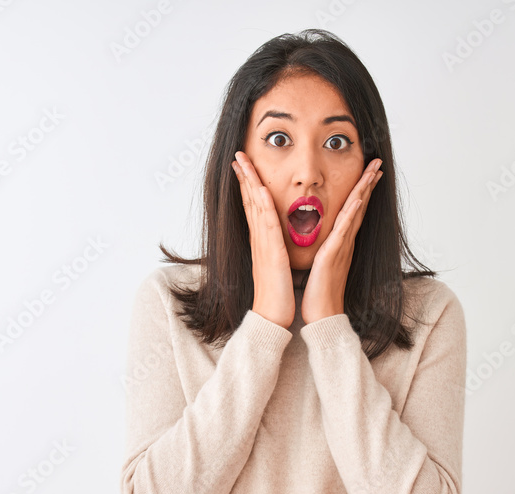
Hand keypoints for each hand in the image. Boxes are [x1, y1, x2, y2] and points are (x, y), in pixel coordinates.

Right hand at [232, 151, 294, 328]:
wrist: (272, 316)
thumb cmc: (276, 295)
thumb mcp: (274, 266)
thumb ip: (273, 250)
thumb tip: (274, 240)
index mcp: (261, 241)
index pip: (253, 207)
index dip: (248, 186)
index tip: (243, 168)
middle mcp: (258, 239)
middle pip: (249, 201)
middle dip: (244, 177)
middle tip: (238, 155)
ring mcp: (263, 244)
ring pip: (255, 206)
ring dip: (250, 182)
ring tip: (243, 162)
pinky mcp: (271, 253)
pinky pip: (266, 224)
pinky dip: (263, 205)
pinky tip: (260, 189)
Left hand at [302, 158, 382, 323]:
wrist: (322, 316)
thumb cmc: (319, 293)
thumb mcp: (323, 264)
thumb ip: (327, 249)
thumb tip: (327, 240)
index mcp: (341, 242)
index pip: (353, 210)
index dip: (362, 190)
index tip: (369, 172)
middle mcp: (345, 242)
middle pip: (360, 206)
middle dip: (369, 183)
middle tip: (378, 162)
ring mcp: (342, 247)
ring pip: (355, 213)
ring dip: (364, 190)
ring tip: (373, 171)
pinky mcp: (334, 255)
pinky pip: (344, 231)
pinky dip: (351, 214)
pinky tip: (357, 199)